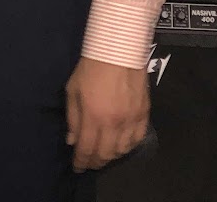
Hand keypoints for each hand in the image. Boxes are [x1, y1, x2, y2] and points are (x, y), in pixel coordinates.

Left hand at [65, 55, 149, 171]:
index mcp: (93, 117)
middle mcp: (114, 123)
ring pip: (123, 150)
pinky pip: (138, 139)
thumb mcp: (73, 90)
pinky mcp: (144, 113)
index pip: (87, 150)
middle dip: (96, 162)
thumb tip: (72, 141)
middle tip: (90, 162)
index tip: (77, 167)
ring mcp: (131, 119)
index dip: (81, 162)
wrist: (119, 49)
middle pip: (106, 154)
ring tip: (104, 153)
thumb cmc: (91, 67)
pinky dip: (129, 146)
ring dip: (112, 155)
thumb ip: (73, 118)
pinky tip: (122, 144)